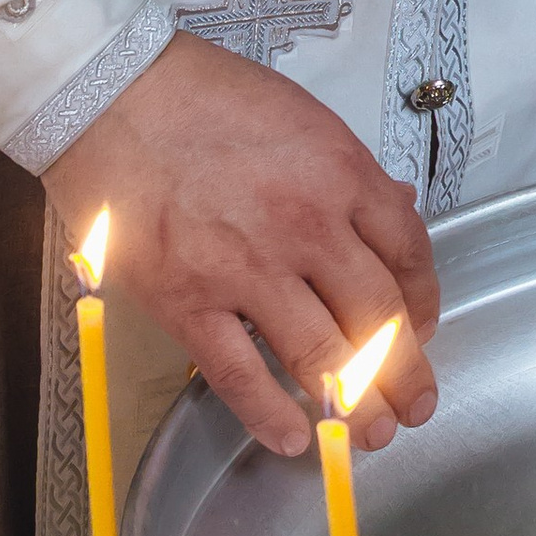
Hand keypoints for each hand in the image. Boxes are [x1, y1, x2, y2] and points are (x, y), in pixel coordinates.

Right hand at [45, 30, 439, 458]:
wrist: (110, 95)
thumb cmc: (202, 95)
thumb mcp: (300, 116)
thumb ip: (348, 171)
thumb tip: (394, 207)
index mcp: (341, 173)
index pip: (408, 252)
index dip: (424, 303)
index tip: (424, 329)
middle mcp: (306, 226)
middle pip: (378, 316)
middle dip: (404, 372)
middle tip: (414, 406)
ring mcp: (247, 269)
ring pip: (321, 356)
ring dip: (356, 405)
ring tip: (372, 434)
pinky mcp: (187, 302)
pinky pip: (239, 376)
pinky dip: (271, 416)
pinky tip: (295, 440)